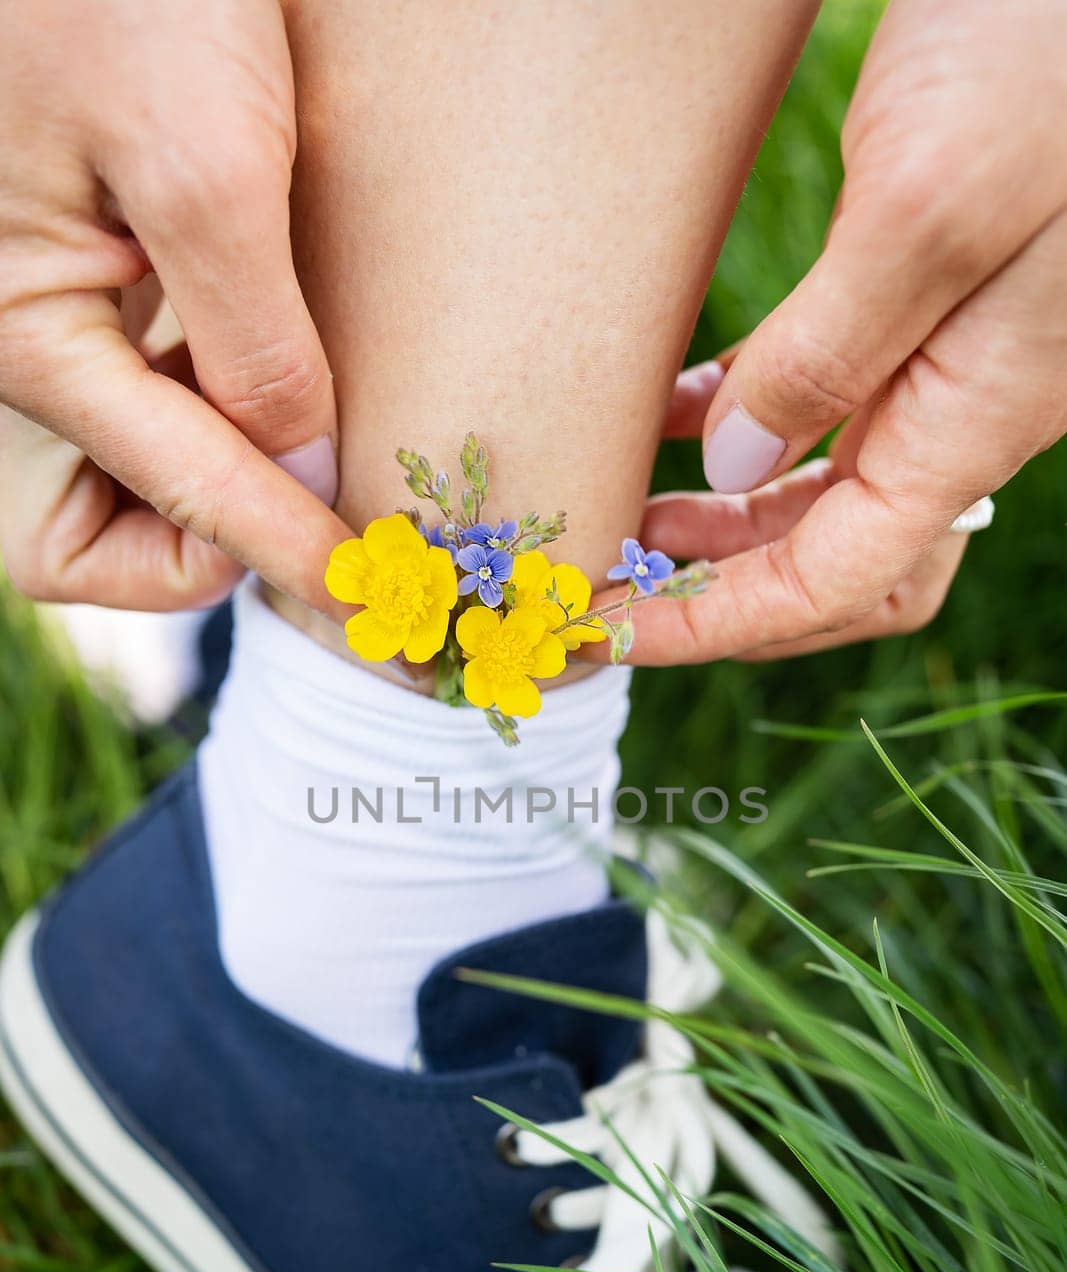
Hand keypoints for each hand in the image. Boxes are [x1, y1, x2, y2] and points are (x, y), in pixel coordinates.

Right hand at [0, 0, 345, 610]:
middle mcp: (26, 348)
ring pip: (132, 469)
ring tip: (319, 454)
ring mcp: (53, 313)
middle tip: (313, 518)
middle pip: (104, 530)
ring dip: (220, 485)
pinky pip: (150, 390)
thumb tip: (303, 472)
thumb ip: (252, 342)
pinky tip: (287, 381)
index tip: (380, 599)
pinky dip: (218, 410)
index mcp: (28, 339)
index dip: (289, 554)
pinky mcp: (90, 275)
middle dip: (203, 547)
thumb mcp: (202, 162)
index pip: (181, 498)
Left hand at [599, 0, 1066, 664]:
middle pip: (832, 562)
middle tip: (606, 581)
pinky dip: (745, 425)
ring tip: (628, 514)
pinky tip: (678, 417)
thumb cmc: (1046, 58)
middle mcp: (963, 411)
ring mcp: (949, 362)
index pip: (830, 581)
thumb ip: (831, 353)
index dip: (710, 624)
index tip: (606, 634)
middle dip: (716, 590)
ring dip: (724, 521)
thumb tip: (739, 468)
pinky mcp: (927, 303)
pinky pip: (829, 403)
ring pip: (825, 493)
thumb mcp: (927, 207)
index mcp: (971, 418)